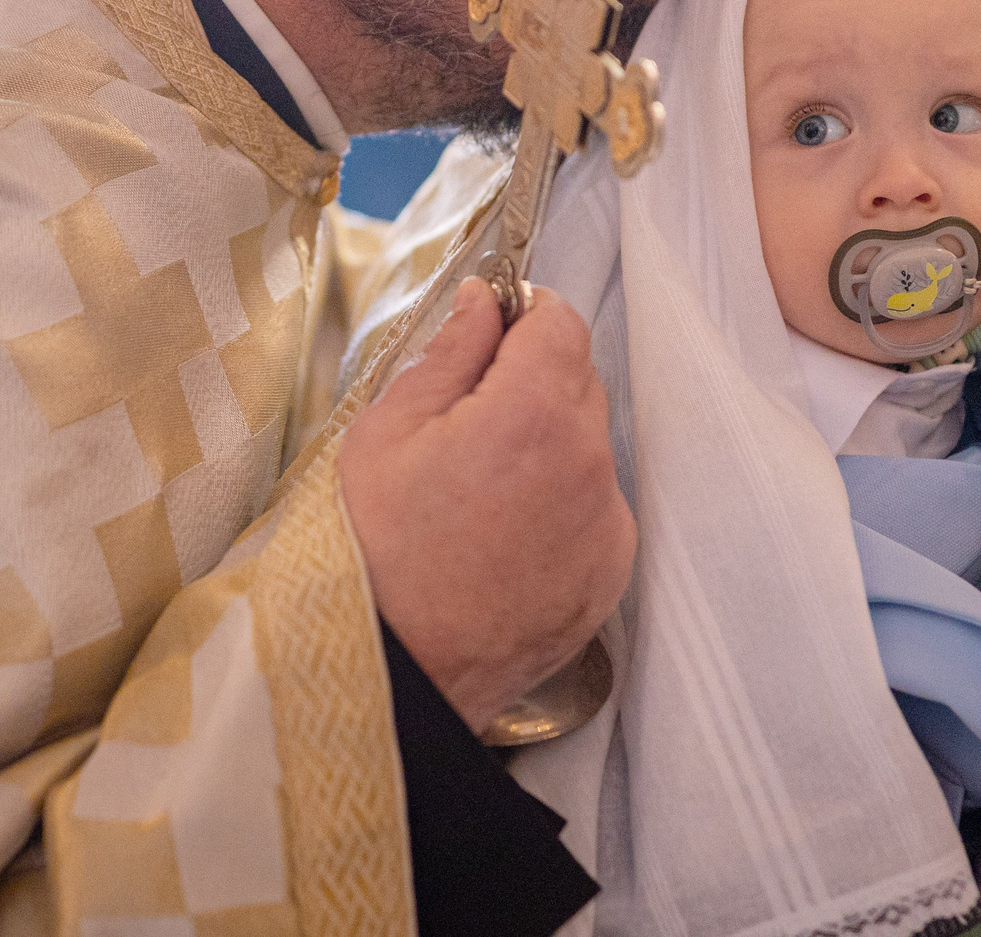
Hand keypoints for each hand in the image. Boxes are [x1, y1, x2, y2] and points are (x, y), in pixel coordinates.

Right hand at [340, 279, 633, 733]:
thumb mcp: (387, 432)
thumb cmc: (372, 553)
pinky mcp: (608, 576)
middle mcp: (588, 464)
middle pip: (578, 382)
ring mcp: (605, 526)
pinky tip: (500, 535)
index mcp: (534, 414)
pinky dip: (560, 506)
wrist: (391, 677)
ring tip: (476, 493)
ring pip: (587, 447)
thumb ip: (450, 353)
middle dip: (530, 383)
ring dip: (546, 446)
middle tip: (463, 424)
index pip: (560, 324)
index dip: (522, 317)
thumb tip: (482, 302)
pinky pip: (594, 510)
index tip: (488, 336)